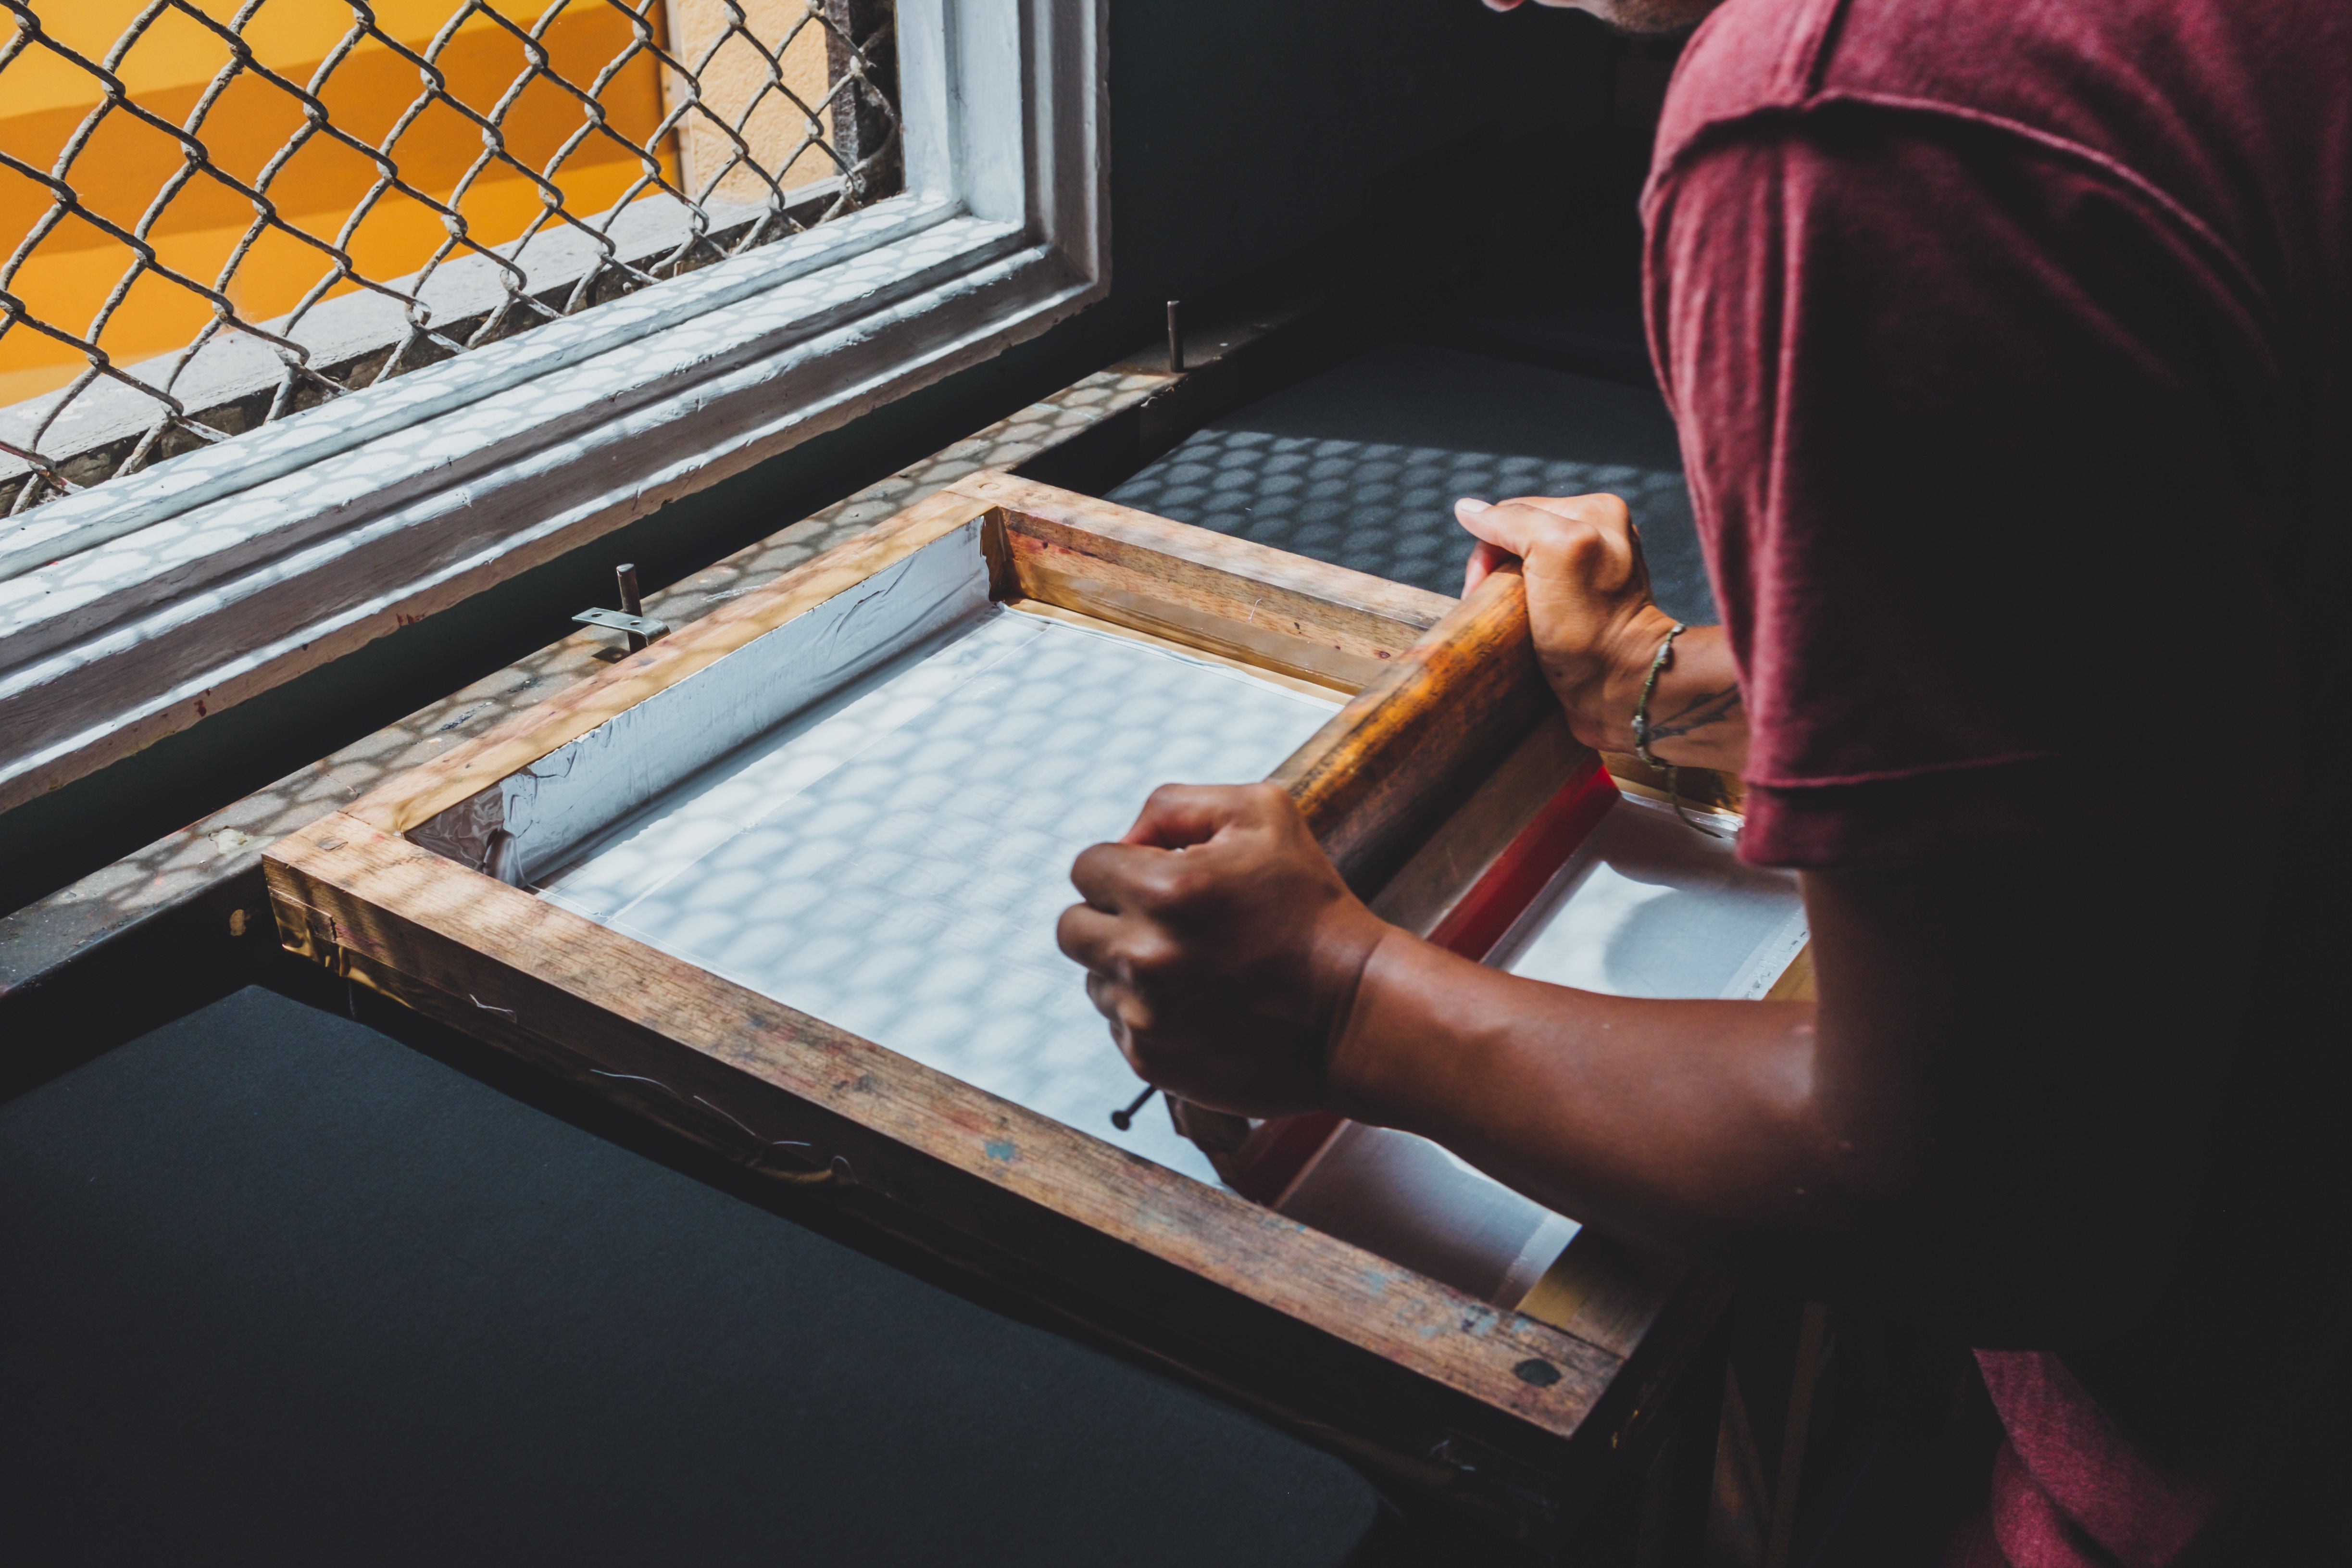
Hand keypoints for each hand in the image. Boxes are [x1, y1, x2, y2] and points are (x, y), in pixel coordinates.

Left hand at [1057, 783, 1394, 1118]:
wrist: (1356, 1012)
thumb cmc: (1313, 906)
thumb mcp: (1262, 813)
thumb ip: (1175, 806)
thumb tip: (1126, 839)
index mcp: (1161, 891)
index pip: (1086, 866)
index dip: (1126, 867)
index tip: (1165, 879)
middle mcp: (1142, 957)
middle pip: (1072, 927)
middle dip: (1111, 916)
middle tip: (1165, 921)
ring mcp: (1144, 1017)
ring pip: (1095, 979)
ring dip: (1129, 968)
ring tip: (1195, 967)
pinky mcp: (1151, 1063)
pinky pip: (1119, 1025)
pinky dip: (1149, 1013)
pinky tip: (1201, 1005)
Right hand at [1457, 493, 1746, 768]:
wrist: (1622, 690)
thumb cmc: (1590, 628)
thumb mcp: (1553, 554)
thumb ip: (1512, 522)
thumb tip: (1468, 510)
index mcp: (1595, 510)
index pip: (1513, 513)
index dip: (1487, 548)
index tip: (1481, 589)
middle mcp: (1599, 534)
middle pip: (1516, 539)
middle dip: (1494, 570)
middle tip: (1491, 607)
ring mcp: (1593, 571)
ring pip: (1522, 567)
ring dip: (1503, 592)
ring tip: (1504, 622)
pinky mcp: (1586, 605)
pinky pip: (1536, 593)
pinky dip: (1519, 609)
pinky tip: (1521, 628)